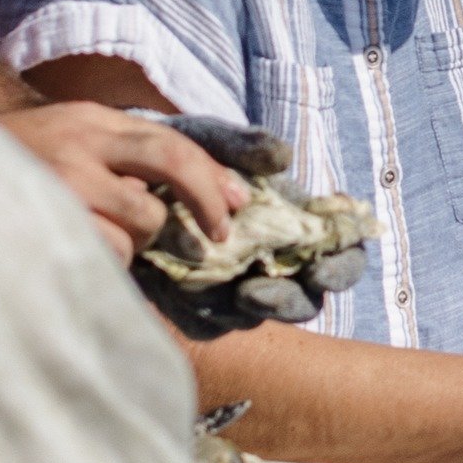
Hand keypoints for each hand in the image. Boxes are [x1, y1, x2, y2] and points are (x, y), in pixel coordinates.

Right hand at [0, 102, 248, 264]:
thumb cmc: (19, 167)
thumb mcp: (71, 141)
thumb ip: (125, 156)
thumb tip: (209, 191)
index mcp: (92, 121)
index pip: (172, 141)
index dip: (212, 176)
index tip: (237, 205)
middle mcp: (79, 143)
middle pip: (172, 162)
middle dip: (205, 202)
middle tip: (216, 235)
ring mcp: (61, 183)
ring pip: (142, 220)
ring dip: (138, 239)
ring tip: (103, 235)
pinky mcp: (46, 222)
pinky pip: (107, 253)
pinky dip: (106, 260)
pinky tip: (78, 250)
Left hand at [135, 117, 370, 339]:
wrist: (122, 172)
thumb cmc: (181, 153)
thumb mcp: (210, 140)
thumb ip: (243, 146)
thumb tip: (280, 158)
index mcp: (294, 223)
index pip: (340, 255)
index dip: (341, 266)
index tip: (320, 267)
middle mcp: (272, 260)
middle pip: (305, 298)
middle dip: (291, 300)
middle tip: (262, 290)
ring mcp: (236, 284)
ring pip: (259, 315)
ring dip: (250, 309)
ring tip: (237, 293)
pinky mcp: (198, 302)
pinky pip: (210, 322)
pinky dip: (205, 312)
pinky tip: (188, 294)